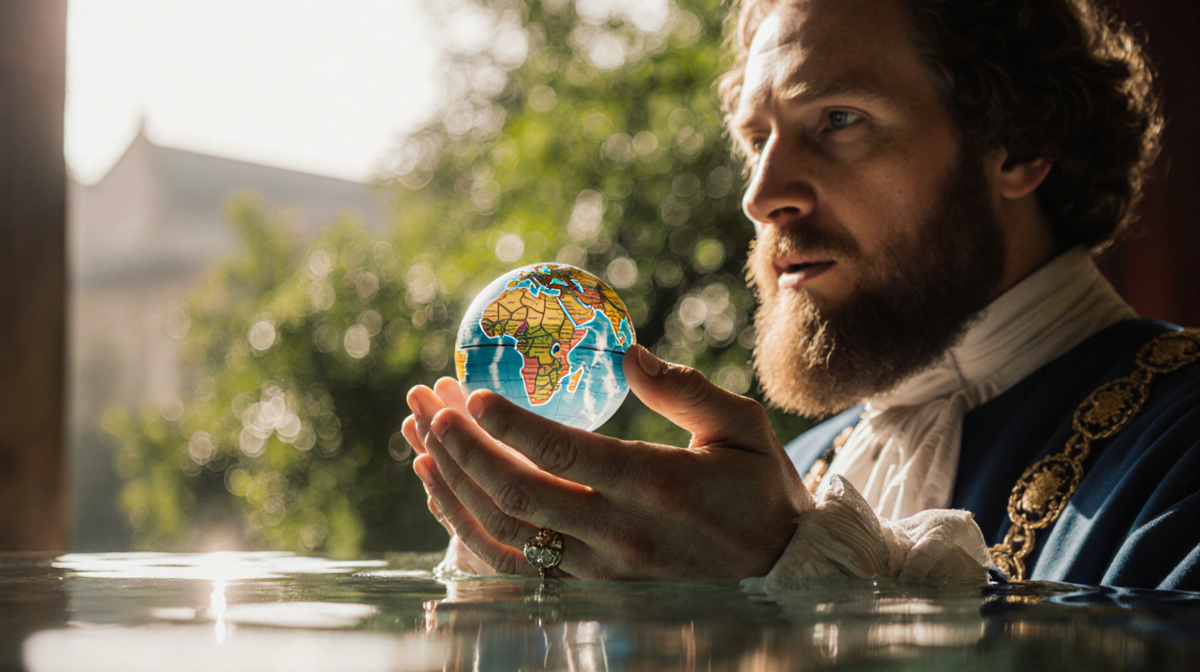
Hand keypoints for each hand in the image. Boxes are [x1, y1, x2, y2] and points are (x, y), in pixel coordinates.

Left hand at [404, 345, 814, 579]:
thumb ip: (684, 390)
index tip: (469, 392)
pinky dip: (467, 528)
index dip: (507, 424)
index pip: (564, 454)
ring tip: (417, 439)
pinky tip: (442, 489)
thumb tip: (627, 350)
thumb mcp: (742, 428)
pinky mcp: (589, 587)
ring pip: (504, 533)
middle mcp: (619, 534)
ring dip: (452, 484)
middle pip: (517, 493)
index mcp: (656, 486)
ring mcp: (599, 569)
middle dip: (461, 446)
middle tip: (427, 404)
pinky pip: (512, 564)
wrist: (778, 573)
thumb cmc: (760, 491)